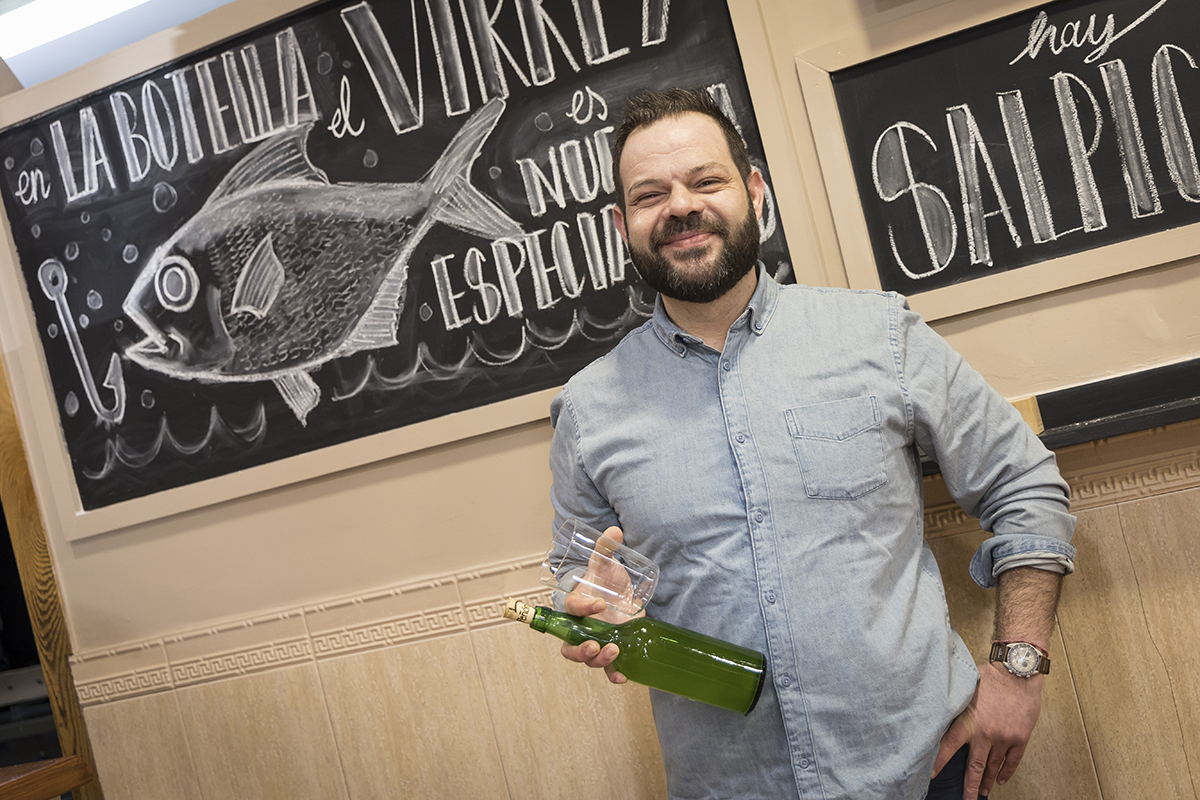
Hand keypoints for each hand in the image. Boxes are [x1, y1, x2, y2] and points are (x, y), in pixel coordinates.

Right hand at [558, 526, 640, 684]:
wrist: (617, 594)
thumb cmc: (606, 580)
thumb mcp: (605, 564)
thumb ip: (606, 548)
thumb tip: (615, 530)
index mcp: (576, 604)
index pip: (573, 609)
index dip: (584, 609)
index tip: (600, 604)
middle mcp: (582, 627)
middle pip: (570, 646)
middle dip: (580, 650)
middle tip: (594, 644)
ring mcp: (596, 640)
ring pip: (588, 659)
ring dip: (598, 660)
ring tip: (614, 653)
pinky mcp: (611, 650)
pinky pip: (607, 668)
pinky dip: (614, 675)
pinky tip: (624, 676)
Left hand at [932, 662, 1042, 797]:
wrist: (1018, 672)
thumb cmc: (990, 676)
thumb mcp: (965, 689)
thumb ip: (954, 704)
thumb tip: (937, 710)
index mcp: (968, 721)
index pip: (947, 746)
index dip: (938, 762)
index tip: (931, 775)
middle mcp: (986, 733)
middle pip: (975, 767)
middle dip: (969, 786)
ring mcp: (1004, 738)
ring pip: (994, 766)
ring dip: (987, 781)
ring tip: (982, 792)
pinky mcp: (1020, 738)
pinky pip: (1013, 760)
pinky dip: (1007, 772)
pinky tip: (1002, 780)